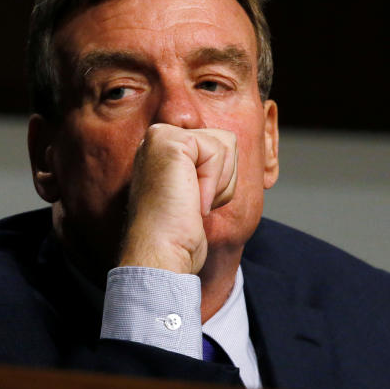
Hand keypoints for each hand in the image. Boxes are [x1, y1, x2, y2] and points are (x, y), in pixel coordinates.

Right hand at [118, 123, 236, 274]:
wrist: (159, 252)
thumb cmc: (177, 232)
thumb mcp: (195, 190)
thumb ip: (207, 164)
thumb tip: (230, 145)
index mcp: (164, 148)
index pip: (217, 145)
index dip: (218, 180)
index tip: (194, 204)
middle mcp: (159, 138)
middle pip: (225, 140)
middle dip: (222, 178)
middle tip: (193, 203)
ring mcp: (160, 137)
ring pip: (226, 144)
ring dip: (219, 183)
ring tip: (192, 202)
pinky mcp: (169, 141)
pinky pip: (217, 151)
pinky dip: (212, 182)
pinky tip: (192, 201)